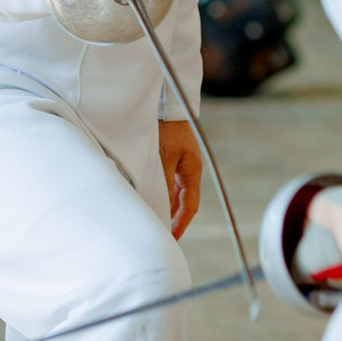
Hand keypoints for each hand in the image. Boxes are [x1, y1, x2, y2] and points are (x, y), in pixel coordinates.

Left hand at [159, 119, 200, 238]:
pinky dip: (160, 193)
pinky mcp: (170, 159)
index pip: (189, 205)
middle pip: (182, 201)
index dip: (181, 223)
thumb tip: (161, 209)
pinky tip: (149, 199)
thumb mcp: (164, 157)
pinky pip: (167, 183)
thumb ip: (163, 184)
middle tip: (160, 234)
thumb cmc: (166, 127)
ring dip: (164, 206)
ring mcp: (180, 164)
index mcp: (193, 171)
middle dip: (172, 219)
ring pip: (173, 193)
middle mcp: (188, 170)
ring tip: (153, 220)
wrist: (165, 103)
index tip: (171, 237)